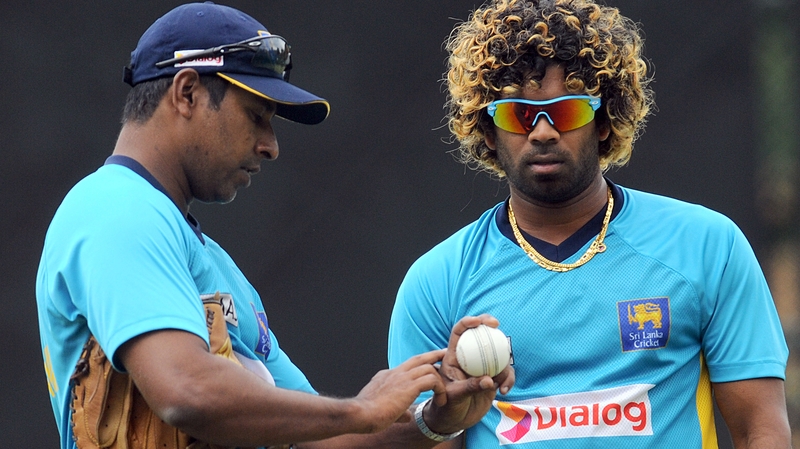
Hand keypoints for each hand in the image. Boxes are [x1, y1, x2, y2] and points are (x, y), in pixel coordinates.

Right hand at [349, 349, 445, 433]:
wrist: (360, 413)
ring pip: (428, 367)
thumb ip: (398, 411)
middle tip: (444, 353)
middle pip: (419, 358)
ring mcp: (402, 377)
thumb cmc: (368, 415)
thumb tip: (407, 416)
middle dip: (434, 355)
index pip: (407, 366)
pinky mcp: (409, 386)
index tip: (429, 367)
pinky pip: (432, 380)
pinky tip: (441, 401)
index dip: (419, 366)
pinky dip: (440, 389)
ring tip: (443, 394)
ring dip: (439, 380)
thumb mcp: (384, 410)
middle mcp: (395, 373)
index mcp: (386, 376)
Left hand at [425, 315, 515, 433]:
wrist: (454, 421)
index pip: (459, 333)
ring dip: (504, 363)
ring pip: (497, 354)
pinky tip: (505, 391)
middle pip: (480, 335)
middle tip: (496, 325)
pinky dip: (508, 379)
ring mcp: (482, 367)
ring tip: (502, 382)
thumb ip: (470, 386)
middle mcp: (469, 358)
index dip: (467, 323)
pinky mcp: (492, 378)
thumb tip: (490, 380)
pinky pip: (505, 372)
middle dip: (489, 325)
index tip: (478, 321)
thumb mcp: (455, 396)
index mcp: (454, 357)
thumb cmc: (447, 406)